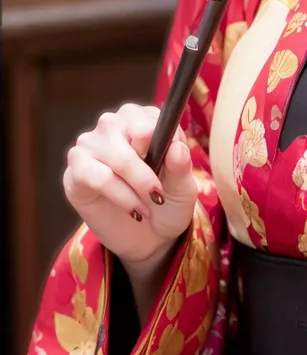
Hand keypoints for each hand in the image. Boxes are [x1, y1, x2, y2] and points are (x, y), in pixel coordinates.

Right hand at [63, 103, 197, 270]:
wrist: (146, 236)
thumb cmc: (167, 202)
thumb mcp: (183, 188)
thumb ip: (181, 165)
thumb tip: (176, 147)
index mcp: (142, 118)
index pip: (152, 117)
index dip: (164, 142)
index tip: (170, 165)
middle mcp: (114, 124)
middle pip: (136, 133)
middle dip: (150, 172)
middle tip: (158, 196)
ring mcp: (90, 144)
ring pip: (118, 158)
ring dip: (137, 188)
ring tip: (146, 207)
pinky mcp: (75, 170)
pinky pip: (97, 177)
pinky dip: (120, 196)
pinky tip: (132, 210)